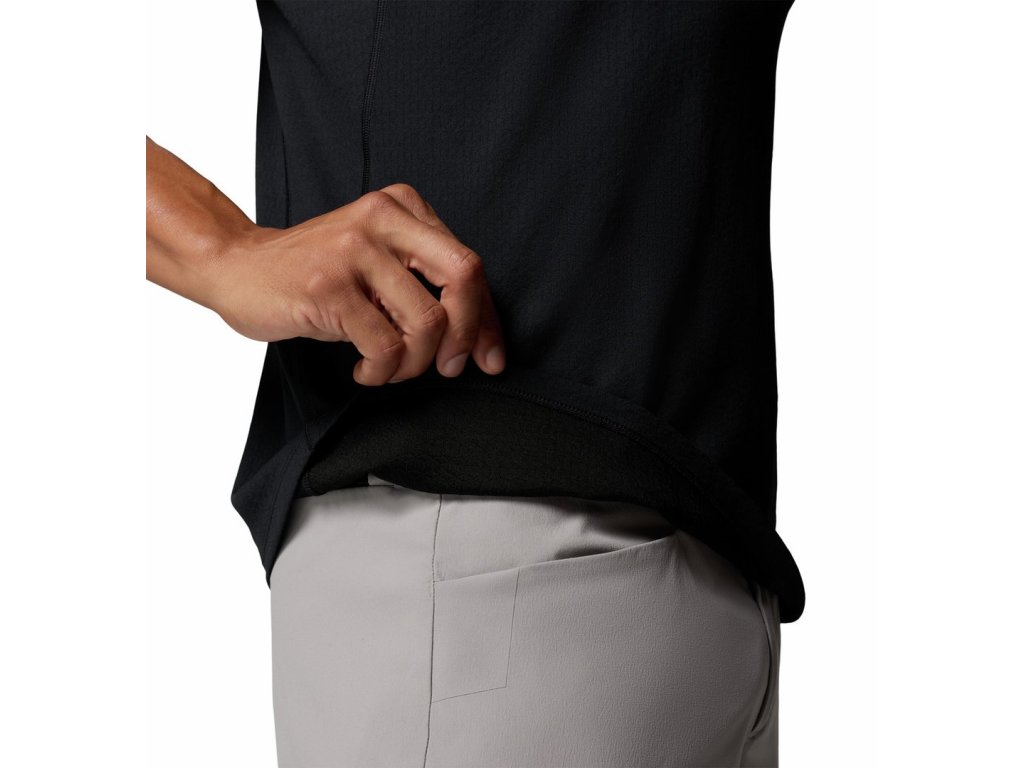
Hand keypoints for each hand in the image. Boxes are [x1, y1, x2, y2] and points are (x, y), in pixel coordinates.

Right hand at [209, 183, 505, 385]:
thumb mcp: (377, 261)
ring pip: (426, 322)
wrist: (237, 267)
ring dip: (414, 364)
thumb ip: (426, 284)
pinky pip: (385, 347)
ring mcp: (354, 250)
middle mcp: (382, 218)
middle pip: (464, 278)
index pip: (469, 265)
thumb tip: (483, 343)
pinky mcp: (329, 287)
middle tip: (447, 366)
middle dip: (466, 334)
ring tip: (388, 367)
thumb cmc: (315, 274)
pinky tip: (364, 370)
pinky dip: (382, 372)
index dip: (487, 320)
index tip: (489, 358)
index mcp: (402, 207)